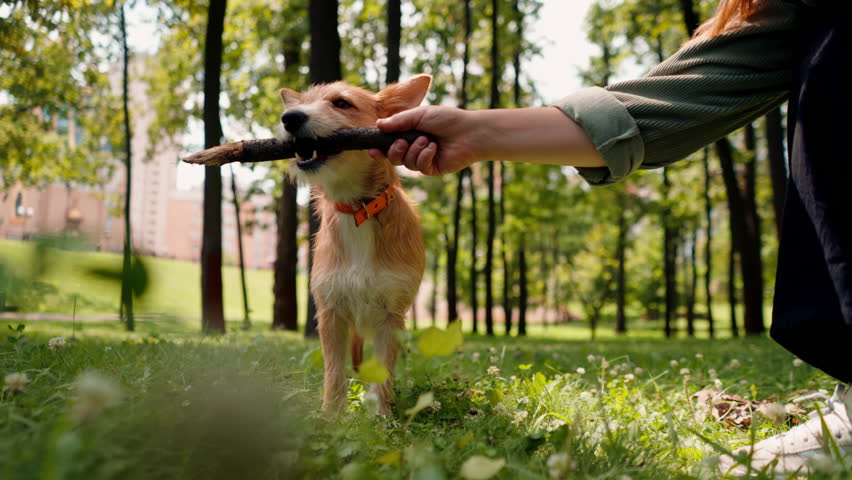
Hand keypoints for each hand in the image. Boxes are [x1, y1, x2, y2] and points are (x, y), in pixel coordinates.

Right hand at [368, 105, 482, 174]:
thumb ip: (398, 121)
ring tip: (427, 140)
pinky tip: (434, 148)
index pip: (389, 142)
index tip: (372, 149)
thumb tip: (378, 125)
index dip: (379, 148)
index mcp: (410, 133)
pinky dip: (424, 156)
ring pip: (405, 162)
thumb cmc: (446, 119)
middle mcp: (414, 147)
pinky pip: (419, 167)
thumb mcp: (419, 115)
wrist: (469, 132)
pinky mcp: (432, 169)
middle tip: (401, 142)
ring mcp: (423, 159)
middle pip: (393, 156)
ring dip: (414, 150)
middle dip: (395, 150)